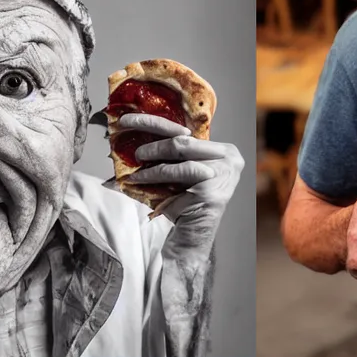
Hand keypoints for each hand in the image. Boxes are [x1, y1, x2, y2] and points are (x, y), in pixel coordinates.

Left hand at [114, 113, 243, 257]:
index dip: (156, 122)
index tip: (129, 118)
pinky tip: (137, 180)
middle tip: (127, 133)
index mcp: (226, 151)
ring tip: (135, 163)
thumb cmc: (186, 204)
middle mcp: (230, 159)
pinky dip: (153, 176)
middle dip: (151, 133)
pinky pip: (174, 175)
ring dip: (151, 157)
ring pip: (178, 151)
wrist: (193, 238)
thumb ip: (176, 154)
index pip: (189, 130)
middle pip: (183, 139)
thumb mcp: (184, 173)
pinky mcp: (210, 191)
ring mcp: (222, 175)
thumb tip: (140, 129)